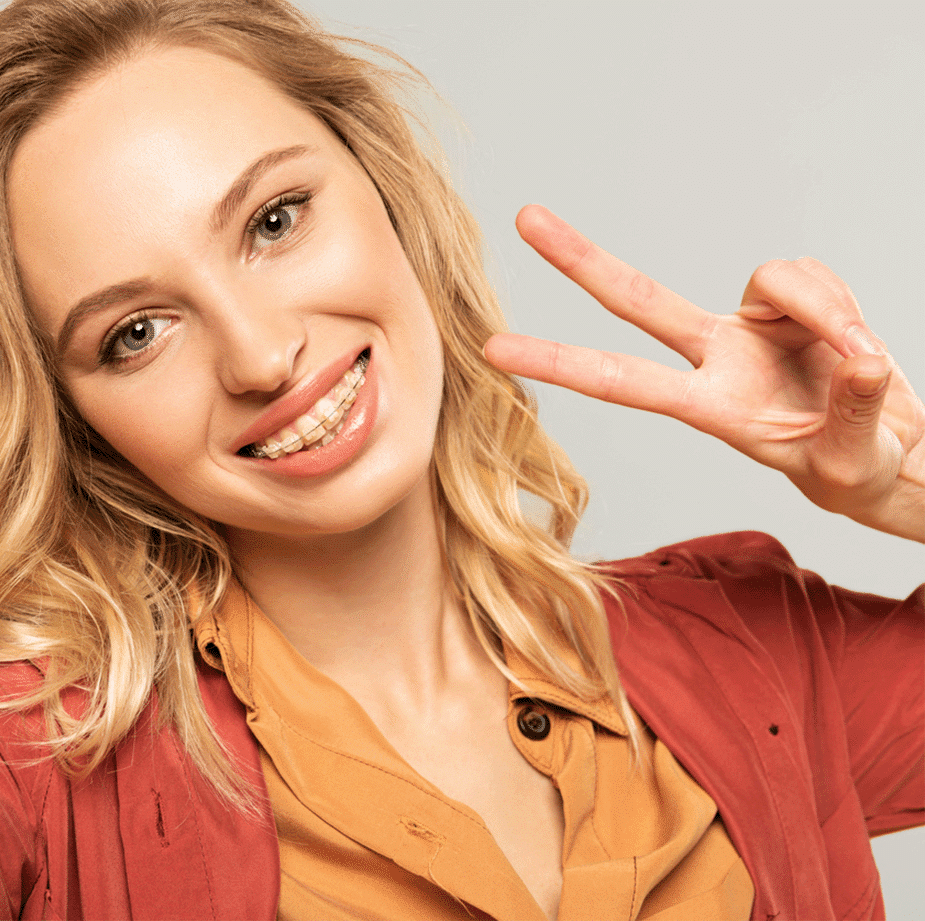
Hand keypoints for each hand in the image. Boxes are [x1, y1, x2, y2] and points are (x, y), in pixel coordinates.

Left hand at [484, 205, 924, 541]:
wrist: (889, 451)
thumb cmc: (854, 467)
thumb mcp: (852, 460)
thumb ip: (858, 414)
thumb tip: (865, 364)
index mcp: (711, 409)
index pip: (621, 383)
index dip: (558, 364)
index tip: (494, 352)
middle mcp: (717, 358)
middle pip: (638, 299)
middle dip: (580, 259)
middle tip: (524, 217)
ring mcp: (751, 327)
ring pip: (775, 277)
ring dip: (827, 310)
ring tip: (862, 358)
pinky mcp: (792, 304)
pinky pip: (815, 278)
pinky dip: (846, 305)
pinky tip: (859, 341)